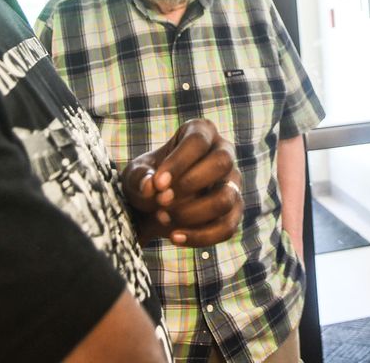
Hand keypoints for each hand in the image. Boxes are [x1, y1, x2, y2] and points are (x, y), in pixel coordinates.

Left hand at [122, 119, 242, 246]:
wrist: (152, 208)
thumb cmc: (148, 181)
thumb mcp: (135, 175)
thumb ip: (139, 177)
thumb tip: (150, 186)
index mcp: (201, 132)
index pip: (197, 141)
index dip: (178, 162)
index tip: (158, 184)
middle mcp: (223, 153)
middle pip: (222, 162)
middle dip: (190, 184)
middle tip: (162, 200)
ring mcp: (232, 182)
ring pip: (226, 198)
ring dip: (193, 213)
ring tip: (163, 217)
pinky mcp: (234, 211)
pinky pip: (227, 227)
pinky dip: (200, 236)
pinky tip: (174, 237)